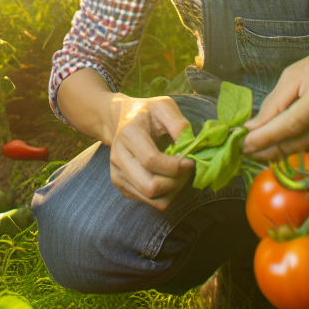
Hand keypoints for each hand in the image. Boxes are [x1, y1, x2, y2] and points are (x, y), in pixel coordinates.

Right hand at [104, 94, 194, 210]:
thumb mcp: (163, 106)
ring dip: (172, 190)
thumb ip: (178, 123)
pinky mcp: (122, 186)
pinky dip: (165, 194)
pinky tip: (168, 178)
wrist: (120, 120)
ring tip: (179, 174)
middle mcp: (118, 158)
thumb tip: (190, 145)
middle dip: (176, 182)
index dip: (175, 166)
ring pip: (151, 199)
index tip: (190, 161)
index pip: (151, 161)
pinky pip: (150, 202)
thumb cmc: (146, 113)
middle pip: (150, 187)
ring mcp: (118, 175)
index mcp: (128, 135)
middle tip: (186, 169)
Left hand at [242, 44, 308, 160]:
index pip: (289, 125)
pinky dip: (296, 154)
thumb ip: (274, 101)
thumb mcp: (296, 73)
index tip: (243, 143)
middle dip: (266, 150)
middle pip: (296, 144)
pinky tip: (281, 148)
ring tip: (258, 150)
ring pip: (304, 154)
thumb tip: (253, 126)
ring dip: (278, 155)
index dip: (264, 137)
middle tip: (244, 150)